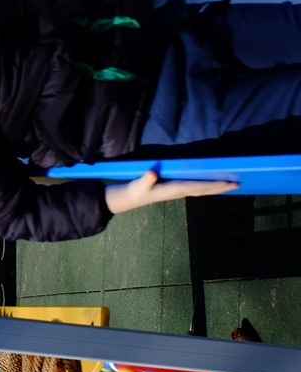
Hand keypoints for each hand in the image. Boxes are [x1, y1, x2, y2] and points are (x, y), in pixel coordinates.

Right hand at [105, 169, 237, 214]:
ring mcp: (180, 191)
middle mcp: (181, 191)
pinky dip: (208, 187)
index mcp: (176, 189)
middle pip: (205, 190)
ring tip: (230, 185)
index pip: (199, 186)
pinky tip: (213, 185)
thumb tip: (152, 173)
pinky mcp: (178, 190)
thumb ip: (146, 179)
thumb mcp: (140, 184)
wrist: (133, 197)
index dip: (214, 185)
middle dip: (221, 188)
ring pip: (203, 190)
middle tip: (238, 184)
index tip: (228, 183)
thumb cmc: (137, 189)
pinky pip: (198, 188)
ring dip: (217, 188)